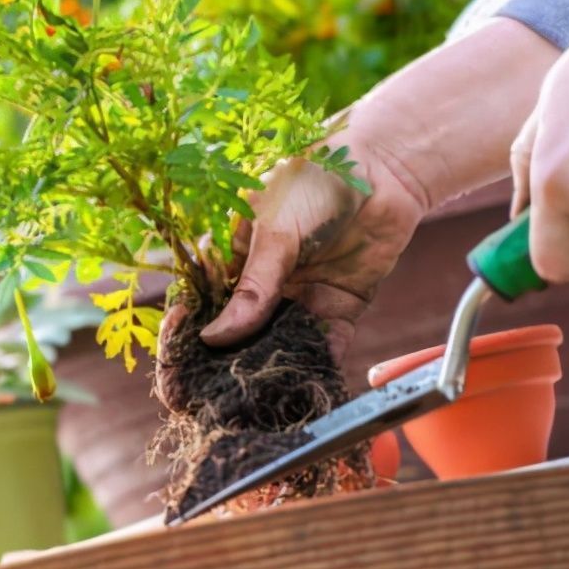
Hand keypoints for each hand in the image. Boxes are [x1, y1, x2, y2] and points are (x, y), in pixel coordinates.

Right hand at [196, 18, 559, 360]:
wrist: (384, 167)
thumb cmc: (315, 181)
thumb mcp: (275, 232)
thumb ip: (252, 288)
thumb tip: (214, 337)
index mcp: (237, 256)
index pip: (206, 303)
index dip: (192, 336)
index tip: (184, 366)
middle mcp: (265, 282)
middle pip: (241, 333)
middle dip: (231, 364)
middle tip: (221, 396)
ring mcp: (301, 296)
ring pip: (280, 344)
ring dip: (273, 369)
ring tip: (260, 402)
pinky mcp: (339, 307)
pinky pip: (325, 344)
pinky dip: (318, 367)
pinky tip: (307, 390)